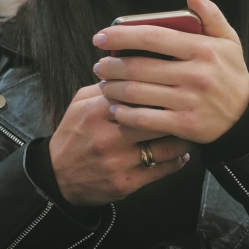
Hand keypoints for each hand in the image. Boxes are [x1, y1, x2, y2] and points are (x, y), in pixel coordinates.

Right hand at [49, 84, 193, 206]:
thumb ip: (105, 86)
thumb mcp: (79, 104)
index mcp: (96, 111)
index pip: (137, 93)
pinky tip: (182, 154)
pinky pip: (161, 170)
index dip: (160, 88)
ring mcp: (117, 162)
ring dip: (182, 139)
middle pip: (155, 118)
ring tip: (191, 130)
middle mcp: (108, 136)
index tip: (176, 84)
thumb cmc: (73, 135)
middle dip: (176, 112)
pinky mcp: (125, 183)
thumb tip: (132, 65)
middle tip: (192, 106)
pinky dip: (177, 161)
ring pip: (163, 147)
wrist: (57, 178)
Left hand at [93, 0, 248, 143]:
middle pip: (139, 67)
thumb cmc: (231, 74)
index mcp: (202, 49)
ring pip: (137, 93)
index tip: (100, 37)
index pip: (152, 36)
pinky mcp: (185, 125)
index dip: (121, 35)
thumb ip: (210, 15)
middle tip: (99, 66)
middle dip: (111, 66)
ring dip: (113, 89)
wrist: (246, 117)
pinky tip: (116, 109)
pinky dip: (124, 114)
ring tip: (104, 86)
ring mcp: (189, 101)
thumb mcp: (229, 40)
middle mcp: (195, 74)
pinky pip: (144, 119)